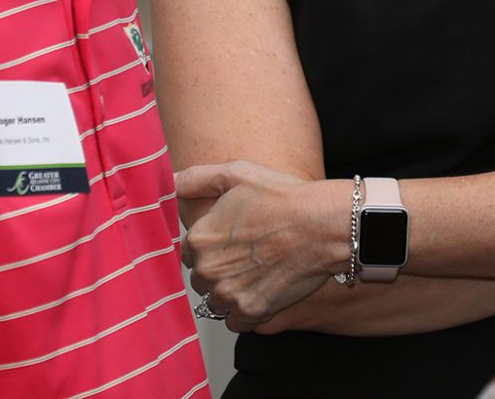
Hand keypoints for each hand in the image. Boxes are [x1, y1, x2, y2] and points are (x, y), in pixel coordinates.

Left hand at [176, 161, 352, 331]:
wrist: (323, 227)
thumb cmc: (283, 198)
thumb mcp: (237, 174)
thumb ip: (196, 178)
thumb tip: (171, 182)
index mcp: (199, 238)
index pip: (188, 251)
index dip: (210, 244)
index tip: (231, 238)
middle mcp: (207, 270)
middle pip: (201, 277)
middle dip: (218, 268)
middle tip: (248, 253)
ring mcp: (228, 294)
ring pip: (216, 300)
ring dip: (230, 290)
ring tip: (257, 271)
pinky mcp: (250, 312)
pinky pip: (235, 321)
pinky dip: (245, 310)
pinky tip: (262, 288)